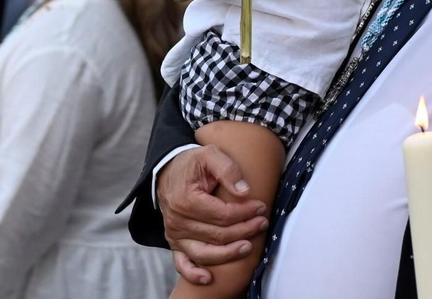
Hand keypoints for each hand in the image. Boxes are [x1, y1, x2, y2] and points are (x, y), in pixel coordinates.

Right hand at [156, 146, 268, 285]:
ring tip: (248, 247)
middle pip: (217, 235)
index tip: (260, 208)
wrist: (169, 171)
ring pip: (204, 253)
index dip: (244, 213)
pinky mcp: (175, 243)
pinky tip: (208, 278)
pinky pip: (182, 264)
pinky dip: (194, 274)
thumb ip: (228, 169)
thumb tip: (244, 192)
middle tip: (262, 223)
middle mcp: (178, 221)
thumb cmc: (193, 164)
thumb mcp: (210, 155)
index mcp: (186, 200)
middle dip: (243, 231)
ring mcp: (175, 235)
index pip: (222, 214)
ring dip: (228, 254)